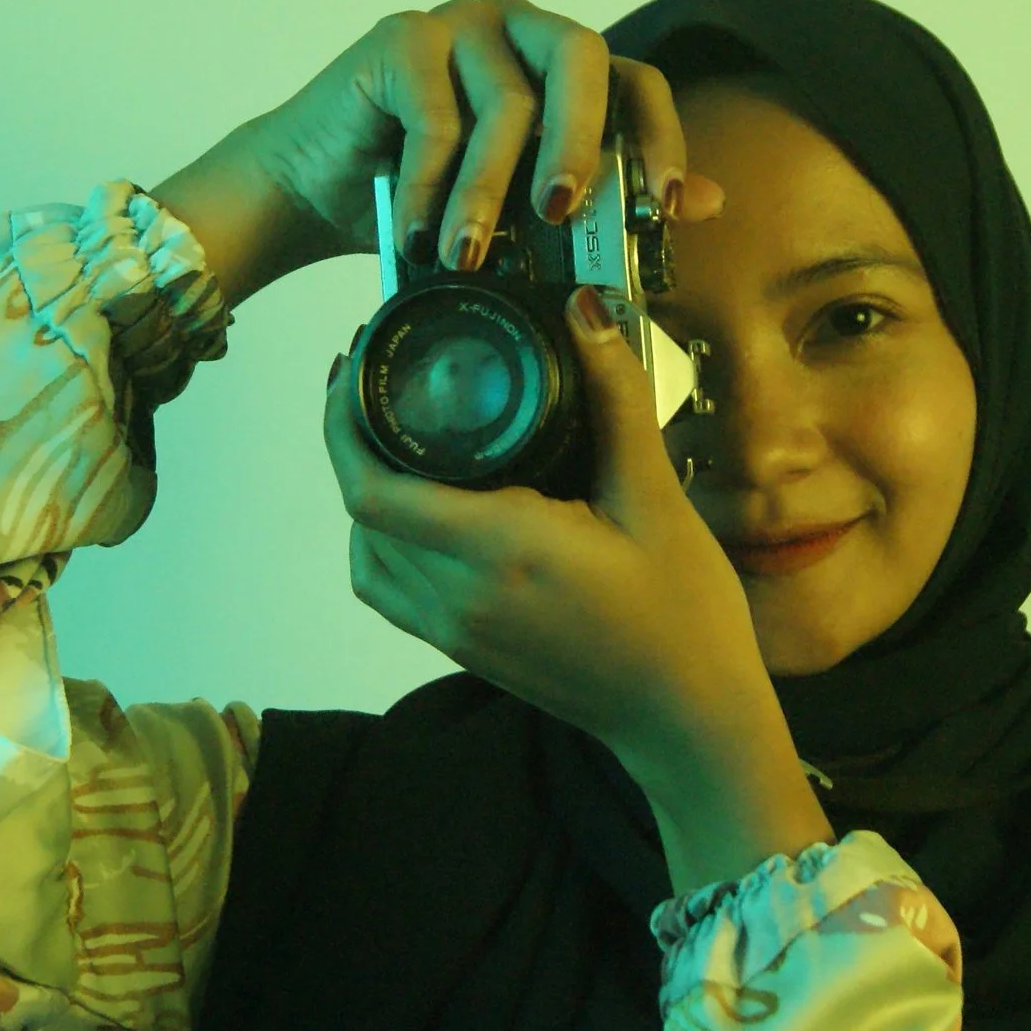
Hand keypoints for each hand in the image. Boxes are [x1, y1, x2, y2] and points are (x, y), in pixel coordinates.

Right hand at [247, 0, 725, 267]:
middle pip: (583, 55)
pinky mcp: (401, 38)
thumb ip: (606, 200)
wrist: (313, 193)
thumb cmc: (427, 201)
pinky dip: (431, 183)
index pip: (637, 80)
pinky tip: (419, 233)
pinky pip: (436, 113)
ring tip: (465, 256)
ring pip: (505, 100)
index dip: (662, 137)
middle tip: (559, 212)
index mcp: (561, 65)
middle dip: (580, 142)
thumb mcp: (521, 212)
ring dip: (485, 192)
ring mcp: (459, 23)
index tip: (665, 204)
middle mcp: (518, 28)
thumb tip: (709, 202)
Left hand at [324, 280, 777, 767]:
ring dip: (363, 491)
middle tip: (376, 376)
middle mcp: (459, 595)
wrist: (688, 720)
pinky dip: (380, 542)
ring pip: (364, 553)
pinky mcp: (462, 648)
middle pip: (359, 512)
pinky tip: (419, 506)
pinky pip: (389, 590)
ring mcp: (455, 629)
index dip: (341, 421)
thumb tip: (584, 310)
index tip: (354, 362)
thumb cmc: (684, 615)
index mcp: (499, 549)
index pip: (371, 487)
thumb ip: (615, 399)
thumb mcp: (657, 498)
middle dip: (350, 439)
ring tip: (390, 433)